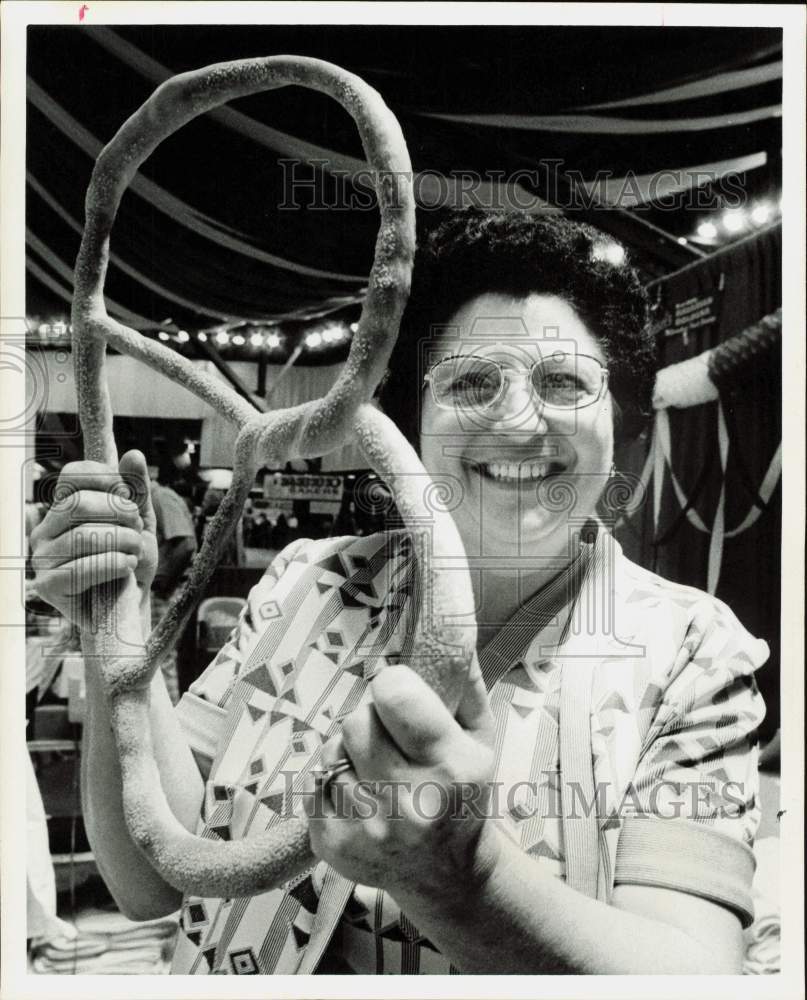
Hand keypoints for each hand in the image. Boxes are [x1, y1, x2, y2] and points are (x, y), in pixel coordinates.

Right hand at [30, 451, 157, 629]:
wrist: (130, 607)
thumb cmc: (131, 561)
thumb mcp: (140, 523)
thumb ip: (137, 490)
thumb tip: (134, 454)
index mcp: (63, 509)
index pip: (74, 474)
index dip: (108, 479)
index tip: (130, 498)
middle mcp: (45, 530)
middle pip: (78, 503)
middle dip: (120, 514)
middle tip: (136, 529)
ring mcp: (42, 558)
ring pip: (83, 536)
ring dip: (122, 542)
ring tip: (135, 552)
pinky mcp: (48, 586)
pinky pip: (81, 568)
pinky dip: (113, 564)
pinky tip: (126, 568)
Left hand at [304, 662, 498, 905]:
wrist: (448, 875)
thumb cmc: (462, 793)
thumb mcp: (480, 737)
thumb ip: (463, 682)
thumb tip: (445, 626)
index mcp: (451, 765)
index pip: (393, 693)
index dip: (392, 686)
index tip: (401, 697)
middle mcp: (410, 799)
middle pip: (355, 720)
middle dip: (370, 720)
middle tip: (390, 740)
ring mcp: (368, 826)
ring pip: (329, 750)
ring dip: (348, 752)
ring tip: (375, 770)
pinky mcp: (334, 845)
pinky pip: (312, 784)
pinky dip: (331, 783)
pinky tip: (360, 796)